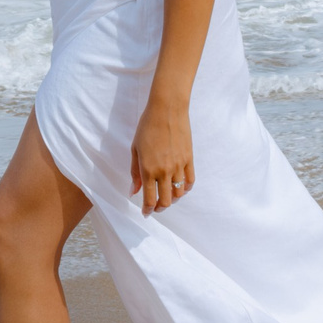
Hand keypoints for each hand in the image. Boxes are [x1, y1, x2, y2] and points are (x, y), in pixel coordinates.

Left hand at [129, 99, 194, 214]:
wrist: (167, 109)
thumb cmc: (146, 126)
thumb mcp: (135, 149)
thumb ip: (134, 172)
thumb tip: (132, 191)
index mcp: (148, 169)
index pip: (149, 199)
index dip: (147, 210)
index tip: (145, 213)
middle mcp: (164, 171)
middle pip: (165, 201)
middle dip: (159, 208)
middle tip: (155, 207)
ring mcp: (179, 166)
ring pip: (179, 194)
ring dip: (172, 199)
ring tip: (167, 196)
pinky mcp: (189, 159)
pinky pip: (190, 181)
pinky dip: (185, 189)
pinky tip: (180, 188)